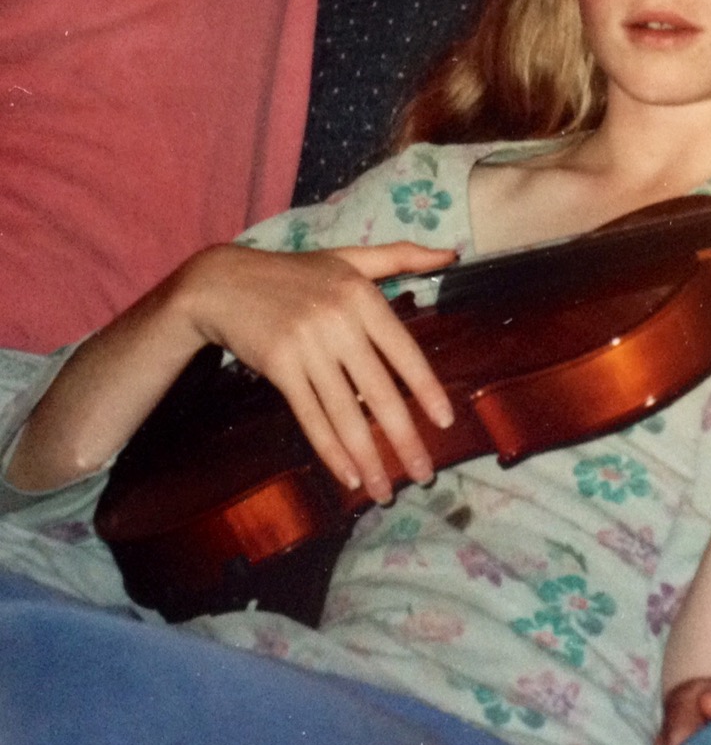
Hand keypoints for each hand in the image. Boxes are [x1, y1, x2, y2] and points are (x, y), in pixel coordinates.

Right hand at [178, 241, 456, 501]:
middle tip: (424, 474)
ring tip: (385, 490)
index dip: (426, 391)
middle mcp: (338, 321)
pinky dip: (330, 451)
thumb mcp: (349, 258)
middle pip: (379, 392)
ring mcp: (307, 346)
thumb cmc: (294, 273)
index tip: (445, 423)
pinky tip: (348, 475)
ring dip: (368, 458)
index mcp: (362, 296)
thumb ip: (402, 256)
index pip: (405, 352)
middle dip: (404, 439)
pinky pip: (311, 417)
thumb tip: (453, 254)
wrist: (224, 282)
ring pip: (346, 413)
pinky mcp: (279, 367)